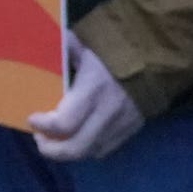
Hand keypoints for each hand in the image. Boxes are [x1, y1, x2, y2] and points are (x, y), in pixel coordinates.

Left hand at [30, 37, 143, 161]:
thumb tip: (45, 38)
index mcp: (93, 90)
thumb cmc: (119, 49)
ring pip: (88, 152)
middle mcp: (107, 113)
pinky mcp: (131, 130)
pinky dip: (87, 148)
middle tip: (40, 139)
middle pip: (74, 148)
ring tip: (57, 141)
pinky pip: (104, 150)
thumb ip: (67, 47)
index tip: (32, 119)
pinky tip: (80, 138)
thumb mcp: (90, 45)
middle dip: (51, 149)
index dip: (43, 126)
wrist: (160, 57)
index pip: (63, 123)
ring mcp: (121, 125)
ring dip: (68, 151)